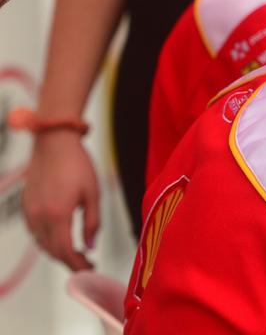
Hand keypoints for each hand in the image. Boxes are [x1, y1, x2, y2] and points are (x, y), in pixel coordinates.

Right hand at [22, 130, 100, 270]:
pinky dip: (48, 240)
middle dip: (69, 261)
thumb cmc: (77, 165)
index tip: (90, 269)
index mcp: (58, 214)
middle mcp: (39, 217)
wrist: (54, 144)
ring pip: (42, 244)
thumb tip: (90, 245)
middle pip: (52, 251)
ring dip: (58, 252)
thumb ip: (92, 222)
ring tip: (76, 252)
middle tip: (86, 264)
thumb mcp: (93, 194)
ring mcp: (29, 212)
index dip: (78, 264)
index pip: (66, 251)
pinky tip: (61, 237)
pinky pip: (35, 232)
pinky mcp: (25, 206)